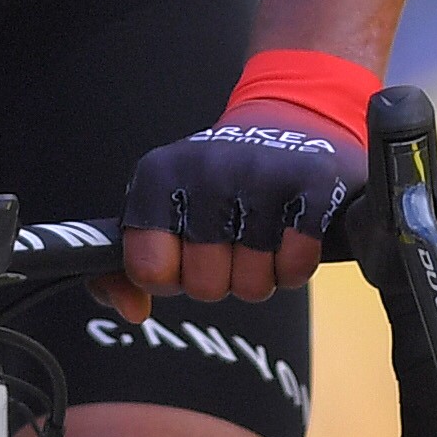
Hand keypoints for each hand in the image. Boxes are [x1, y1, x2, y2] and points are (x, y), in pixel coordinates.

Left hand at [95, 119, 363, 323]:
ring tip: (262, 234)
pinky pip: (294, 269)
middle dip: (221, 278)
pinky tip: (291, 232)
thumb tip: (134, 311)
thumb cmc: (218, 186)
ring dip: (261, 273)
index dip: (172, 276)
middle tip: (232, 242)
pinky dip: (295, 265)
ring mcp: (261, 172)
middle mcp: (206, 168)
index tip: (185, 251)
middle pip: (204, 286)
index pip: (149, 271)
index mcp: (159, 174)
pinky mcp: (313, 182)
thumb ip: (124, 271)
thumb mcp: (159, 213)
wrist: (292, 125)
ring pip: (252, 285)